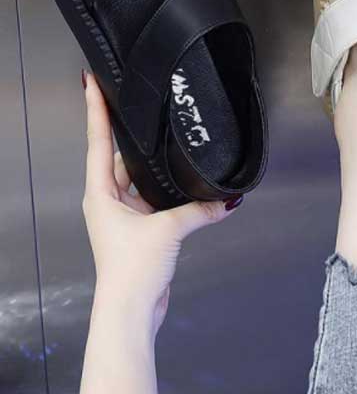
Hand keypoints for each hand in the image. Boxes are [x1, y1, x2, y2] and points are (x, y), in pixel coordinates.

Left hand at [82, 71, 241, 331]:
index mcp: (101, 194)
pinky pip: (152, 196)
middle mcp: (108, 200)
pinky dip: (166, 186)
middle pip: (117, 156)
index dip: (95, 112)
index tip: (91, 84)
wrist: (132, 309)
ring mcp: (123, 214)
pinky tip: (183, 177)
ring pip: (137, 176)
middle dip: (127, 132)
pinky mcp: (139, 228)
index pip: (98, 143)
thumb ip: (199, 209)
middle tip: (138, 101)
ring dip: (150, 161)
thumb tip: (228, 199)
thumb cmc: (133, 267)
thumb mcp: (168, 230)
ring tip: (164, 132)